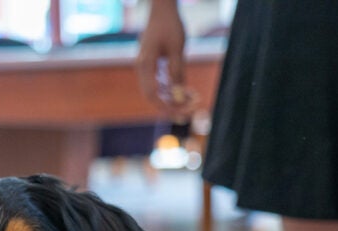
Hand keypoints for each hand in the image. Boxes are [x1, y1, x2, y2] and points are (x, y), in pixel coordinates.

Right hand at [136, 0, 197, 118]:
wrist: (162, 8)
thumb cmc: (170, 24)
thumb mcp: (177, 48)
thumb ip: (177, 72)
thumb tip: (179, 97)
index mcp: (145, 65)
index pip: (153, 95)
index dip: (167, 107)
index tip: (184, 113)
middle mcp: (143, 69)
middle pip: (155, 97)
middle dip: (173, 106)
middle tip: (192, 112)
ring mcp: (147, 69)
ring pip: (159, 92)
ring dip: (176, 99)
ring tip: (195, 99)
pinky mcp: (153, 67)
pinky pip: (162, 84)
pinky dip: (174, 89)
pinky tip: (188, 92)